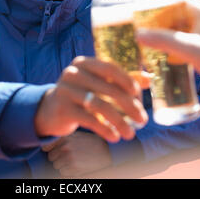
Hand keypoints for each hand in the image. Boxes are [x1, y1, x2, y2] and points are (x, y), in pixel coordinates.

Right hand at [34, 56, 148, 143]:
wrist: (51, 109)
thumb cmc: (81, 93)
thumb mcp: (97, 83)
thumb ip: (121, 80)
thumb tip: (149, 78)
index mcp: (83, 63)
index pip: (109, 68)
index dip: (126, 79)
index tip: (138, 94)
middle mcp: (73, 73)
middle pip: (107, 88)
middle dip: (129, 105)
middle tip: (143, 119)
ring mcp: (66, 90)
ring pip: (99, 106)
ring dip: (119, 121)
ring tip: (130, 134)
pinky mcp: (63, 109)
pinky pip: (89, 120)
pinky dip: (105, 129)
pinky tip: (115, 137)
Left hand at [42, 131, 111, 177]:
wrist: (105, 150)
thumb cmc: (90, 142)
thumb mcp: (75, 135)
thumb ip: (62, 138)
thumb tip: (46, 145)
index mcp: (64, 137)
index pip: (46, 146)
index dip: (50, 149)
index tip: (54, 149)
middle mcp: (65, 146)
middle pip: (51, 157)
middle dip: (58, 158)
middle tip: (69, 155)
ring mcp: (69, 157)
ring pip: (57, 166)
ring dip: (63, 165)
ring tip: (75, 160)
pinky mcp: (74, 167)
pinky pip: (63, 173)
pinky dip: (68, 171)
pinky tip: (77, 165)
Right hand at [136, 0, 199, 74]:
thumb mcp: (191, 48)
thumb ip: (164, 40)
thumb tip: (137, 34)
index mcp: (194, 8)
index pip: (166, 2)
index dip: (149, 10)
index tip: (135, 21)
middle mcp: (198, 15)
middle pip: (169, 17)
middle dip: (155, 28)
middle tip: (138, 39)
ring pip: (177, 31)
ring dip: (164, 40)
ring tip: (148, 51)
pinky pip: (185, 43)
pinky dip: (175, 50)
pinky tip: (167, 61)